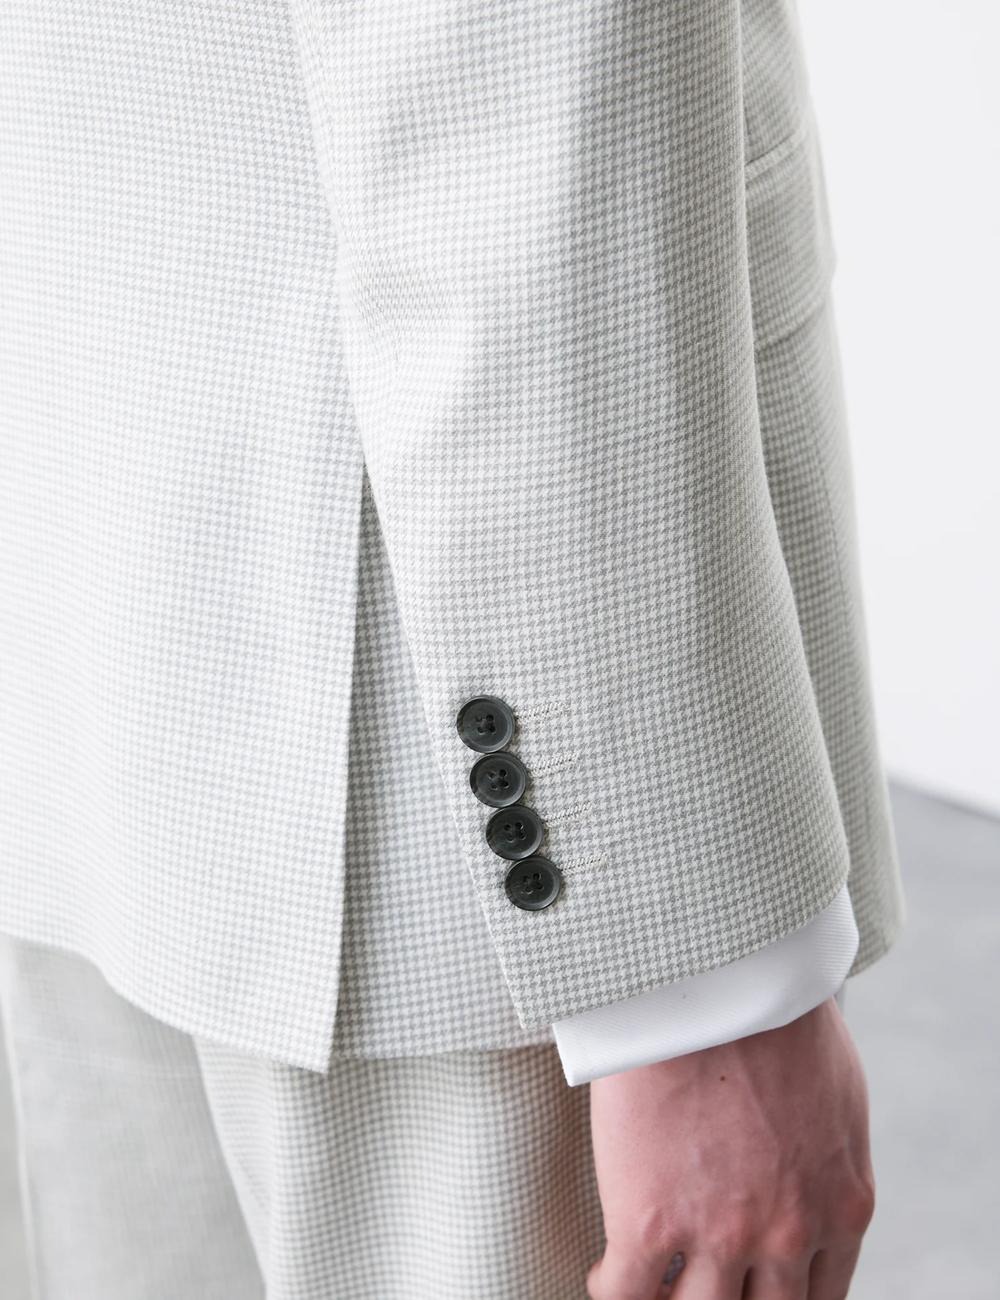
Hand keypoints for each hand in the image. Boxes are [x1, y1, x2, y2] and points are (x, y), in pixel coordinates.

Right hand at [586, 997, 874, 1298]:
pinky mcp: (648, 1225)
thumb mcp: (836, 1093)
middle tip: (699, 1283)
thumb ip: (828, 1158)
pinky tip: (604, 1271)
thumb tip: (811, 1174)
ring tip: (649, 1279)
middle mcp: (784, 1235)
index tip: (751, 1290)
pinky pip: (623, 1296)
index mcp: (839, 1207)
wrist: (707, 980)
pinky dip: (611, 1290)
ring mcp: (716, 1236)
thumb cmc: (769, 1013)